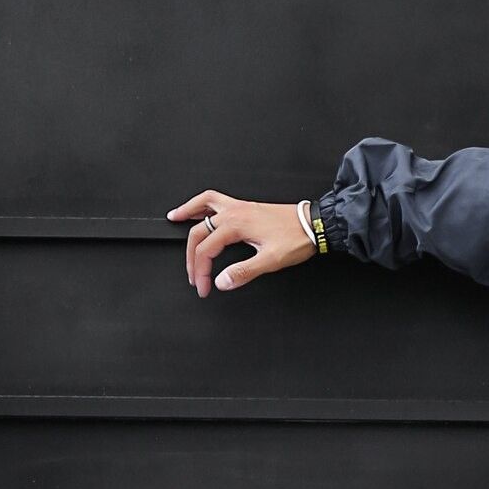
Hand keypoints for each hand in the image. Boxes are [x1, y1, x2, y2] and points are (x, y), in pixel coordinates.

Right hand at [166, 192, 317, 295]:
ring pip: (203, 206)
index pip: (206, 250)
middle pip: (199, 233)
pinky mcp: (245, 207)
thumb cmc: (296, 239)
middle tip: (193, 276)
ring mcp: (238, 207)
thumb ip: (243, 272)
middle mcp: (233, 212)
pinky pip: (216, 200)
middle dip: (192, 257)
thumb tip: (222, 282)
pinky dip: (202, 204)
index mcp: (236, 226)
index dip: (201, 272)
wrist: (314, 224)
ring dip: (187, 213)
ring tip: (174, 219)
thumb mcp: (270, 260)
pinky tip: (199, 209)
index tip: (204, 288)